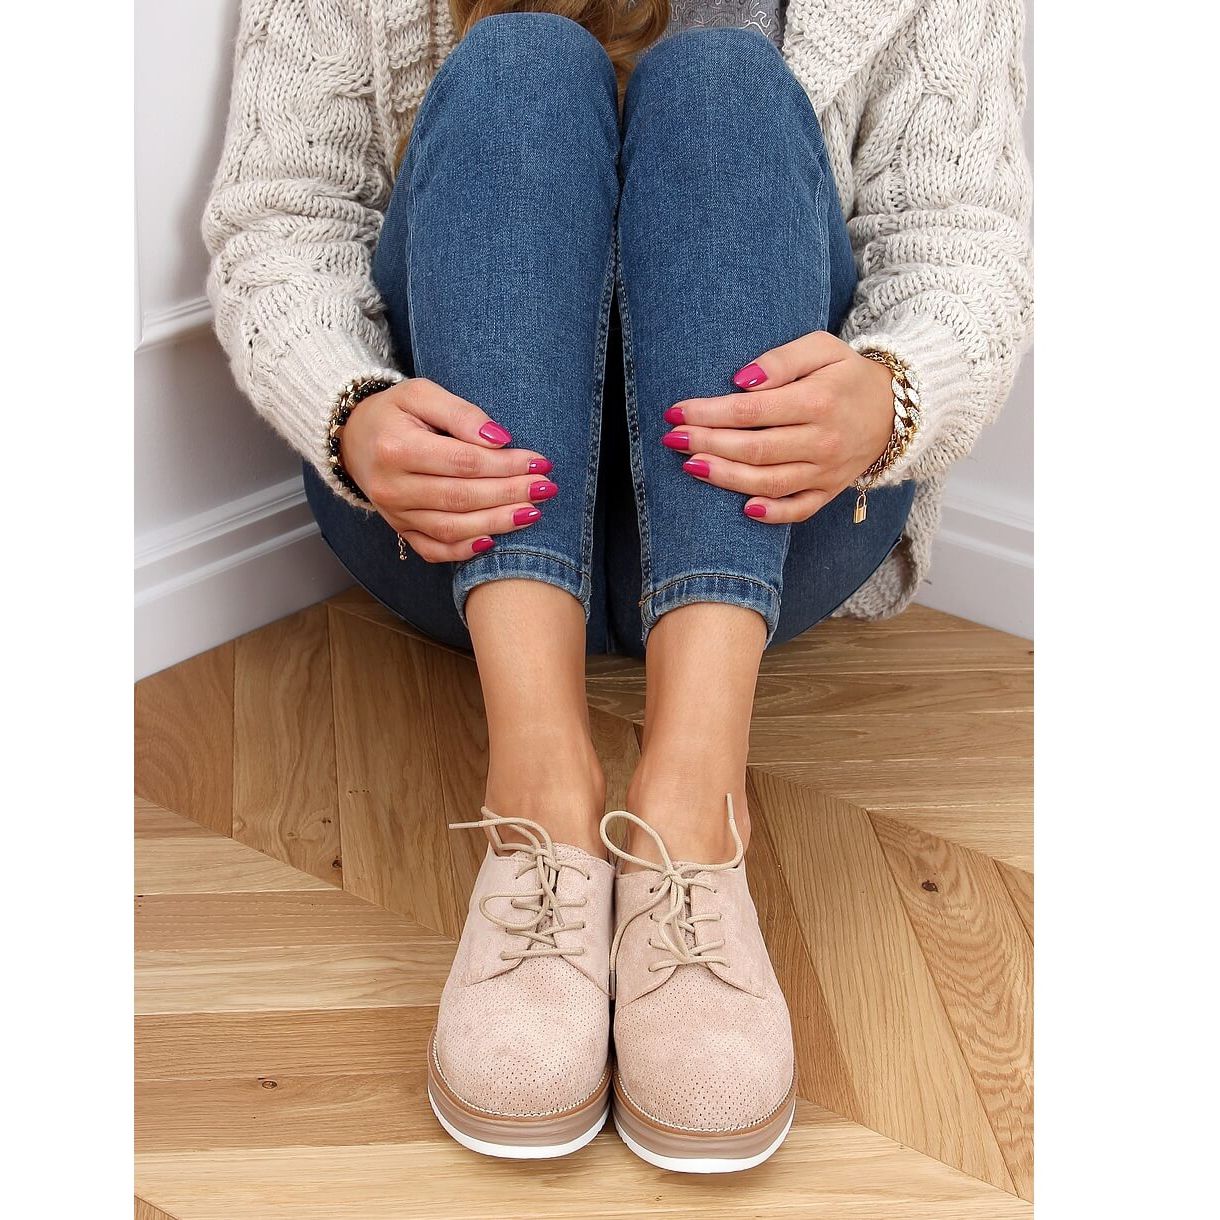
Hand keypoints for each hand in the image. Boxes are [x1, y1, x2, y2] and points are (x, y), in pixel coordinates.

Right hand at [339, 378, 556, 560]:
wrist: (353, 436)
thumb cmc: (395, 411)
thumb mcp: (422, 394)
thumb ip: (461, 413)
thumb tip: (500, 439)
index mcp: (397, 448)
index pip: (463, 462)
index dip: (505, 465)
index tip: (540, 462)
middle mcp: (392, 486)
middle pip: (461, 497)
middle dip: (509, 495)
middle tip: (546, 489)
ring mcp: (394, 513)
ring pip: (451, 528)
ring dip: (496, 524)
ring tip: (532, 513)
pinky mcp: (399, 529)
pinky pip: (433, 550)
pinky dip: (464, 551)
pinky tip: (493, 541)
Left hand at [661, 332, 895, 522]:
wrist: (897, 409)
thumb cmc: (847, 375)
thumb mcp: (822, 348)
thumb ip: (781, 360)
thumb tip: (739, 380)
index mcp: (817, 401)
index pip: (751, 411)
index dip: (709, 412)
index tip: (677, 411)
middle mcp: (822, 440)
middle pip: (754, 448)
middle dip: (707, 444)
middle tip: (673, 439)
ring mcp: (827, 471)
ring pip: (769, 482)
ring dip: (726, 478)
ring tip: (691, 466)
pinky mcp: (830, 491)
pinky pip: (799, 509)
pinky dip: (772, 513)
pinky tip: (743, 509)